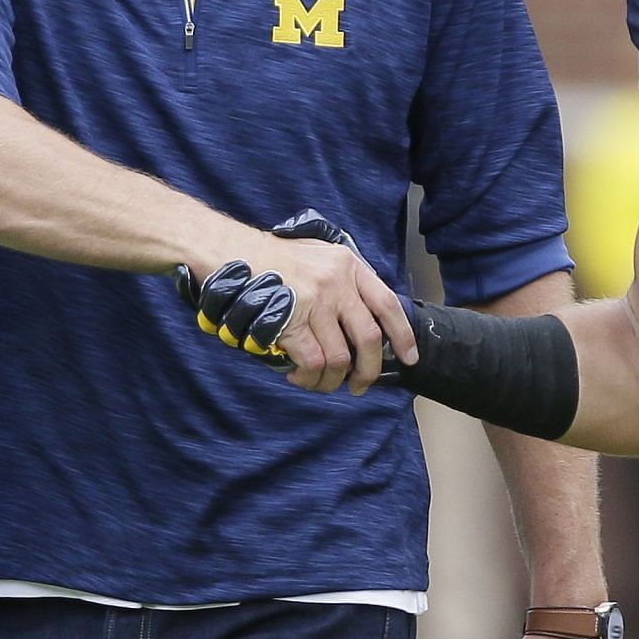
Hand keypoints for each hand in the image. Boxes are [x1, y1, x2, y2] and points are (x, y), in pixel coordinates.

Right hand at [176, 211, 415, 393]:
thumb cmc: (270, 259)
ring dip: (332, 380)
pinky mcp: (291, 321)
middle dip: (369, 370)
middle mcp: (337, 282)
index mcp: (348, 265)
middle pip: (370, 338)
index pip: (388, 303)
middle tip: (360, 385)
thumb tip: (362, 323)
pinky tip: (299, 376)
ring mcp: (315, 302)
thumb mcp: (317, 256)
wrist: (229, 252)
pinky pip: (313, 363)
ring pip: (340, 358)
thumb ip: (342, 281)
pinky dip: (309, 378)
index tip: (409, 357)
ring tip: (321, 382)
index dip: (403, 335)